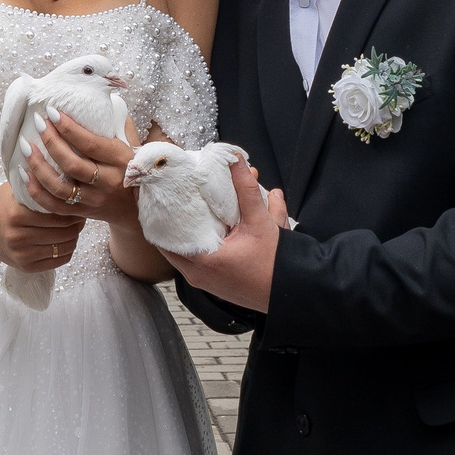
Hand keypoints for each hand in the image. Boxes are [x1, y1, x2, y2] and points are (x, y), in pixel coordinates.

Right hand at [0, 184, 83, 272]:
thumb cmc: (3, 204)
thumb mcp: (16, 188)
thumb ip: (38, 183)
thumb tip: (66, 171)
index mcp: (17, 215)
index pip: (59, 215)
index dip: (74, 209)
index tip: (79, 202)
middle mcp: (18, 237)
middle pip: (65, 233)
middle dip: (77, 223)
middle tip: (81, 215)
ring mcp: (21, 254)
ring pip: (64, 248)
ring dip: (74, 237)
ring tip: (74, 227)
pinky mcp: (25, 267)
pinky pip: (58, 262)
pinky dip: (67, 251)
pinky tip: (66, 241)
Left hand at [27, 113, 137, 226]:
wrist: (137, 206)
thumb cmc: (132, 167)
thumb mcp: (133, 144)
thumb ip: (121, 123)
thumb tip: (106, 99)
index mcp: (120, 160)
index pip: (90, 144)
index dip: (68, 128)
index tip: (52, 112)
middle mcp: (107, 182)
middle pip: (72, 164)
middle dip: (51, 142)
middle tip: (38, 123)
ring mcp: (93, 200)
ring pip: (60, 187)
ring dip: (39, 166)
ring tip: (25, 147)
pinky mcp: (81, 213)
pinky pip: (54, 206)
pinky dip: (36, 191)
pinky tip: (25, 174)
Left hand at [169, 157, 284, 312]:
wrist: (295, 293)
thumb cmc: (276, 266)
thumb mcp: (260, 223)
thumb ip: (246, 191)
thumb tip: (236, 161)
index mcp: (202, 263)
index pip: (165, 237)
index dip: (162, 214)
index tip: (159, 196)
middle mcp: (198, 276)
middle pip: (173, 243)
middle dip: (174, 220)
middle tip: (171, 198)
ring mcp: (206, 282)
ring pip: (186, 252)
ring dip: (188, 232)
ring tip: (185, 209)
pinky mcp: (216, 284)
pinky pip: (199, 259)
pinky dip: (201, 243)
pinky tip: (210, 226)